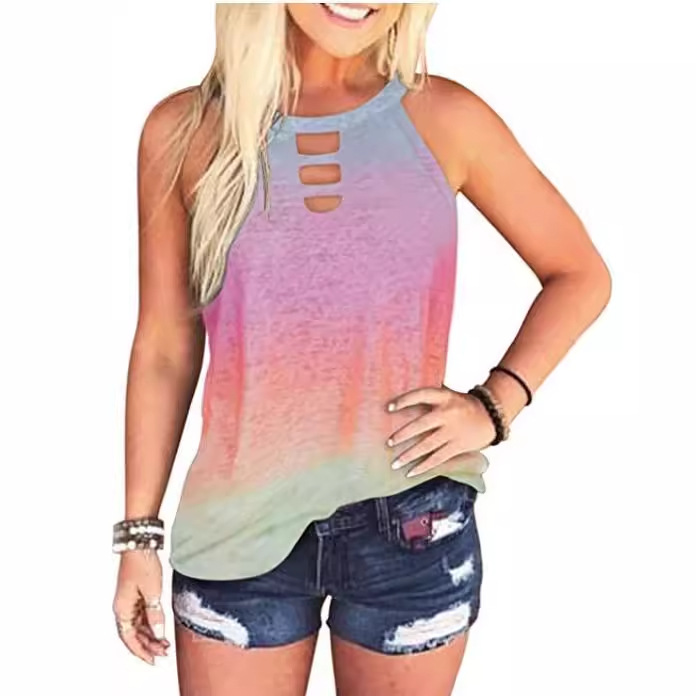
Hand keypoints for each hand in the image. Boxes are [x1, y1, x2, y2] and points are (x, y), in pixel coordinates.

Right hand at [112, 549, 168, 664]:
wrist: (140, 543)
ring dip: (150, 635)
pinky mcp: (136, 593)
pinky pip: (141, 615)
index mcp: (122, 609)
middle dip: (148, 645)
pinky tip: (160, 627)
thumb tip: (158, 632)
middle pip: (133, 633)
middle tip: (164, 652)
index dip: (141, 651)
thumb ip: (155, 613)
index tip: (153, 660)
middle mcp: (123, 607)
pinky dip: (150, 623)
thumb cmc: (142, 563)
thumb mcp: (152, 591)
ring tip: (165, 643)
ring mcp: (129, 600)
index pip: (129, 638)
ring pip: (138, 625)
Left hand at [386, 384, 495, 477]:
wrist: (492, 416)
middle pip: (421, 424)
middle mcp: (448, 413)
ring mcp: (453, 431)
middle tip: (389, 442)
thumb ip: (430, 398)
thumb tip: (402, 395)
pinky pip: (438, 458)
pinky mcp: (458, 446)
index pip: (421, 395)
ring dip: (409, 455)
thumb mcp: (448, 395)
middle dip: (403, 435)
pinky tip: (411, 472)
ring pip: (428, 445)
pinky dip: (424, 466)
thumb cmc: (463, 405)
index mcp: (444, 396)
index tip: (389, 408)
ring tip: (395, 463)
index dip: (404, 400)